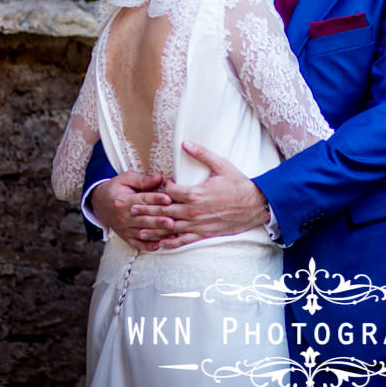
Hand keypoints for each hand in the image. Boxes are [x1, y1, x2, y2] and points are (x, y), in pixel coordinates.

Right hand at [89, 172, 174, 250]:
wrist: (99, 204)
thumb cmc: (116, 189)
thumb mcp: (126, 179)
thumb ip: (143, 180)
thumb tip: (160, 177)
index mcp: (123, 200)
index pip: (142, 200)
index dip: (155, 199)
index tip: (168, 199)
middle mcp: (123, 216)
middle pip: (144, 219)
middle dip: (159, 220)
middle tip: (172, 221)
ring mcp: (124, 228)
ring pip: (143, 232)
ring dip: (157, 234)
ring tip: (171, 233)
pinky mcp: (125, 236)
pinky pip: (137, 243)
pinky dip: (148, 246)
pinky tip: (159, 245)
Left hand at [131, 141, 269, 248]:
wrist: (255, 205)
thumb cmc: (238, 184)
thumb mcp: (221, 165)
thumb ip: (201, 154)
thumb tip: (185, 142)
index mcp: (195, 193)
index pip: (169, 191)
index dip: (160, 188)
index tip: (157, 185)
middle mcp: (193, 211)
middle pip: (164, 211)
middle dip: (146, 209)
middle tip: (130, 208)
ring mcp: (198, 224)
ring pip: (170, 227)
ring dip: (153, 228)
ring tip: (138, 228)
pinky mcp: (203, 233)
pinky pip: (183, 240)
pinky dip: (170, 242)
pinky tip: (160, 244)